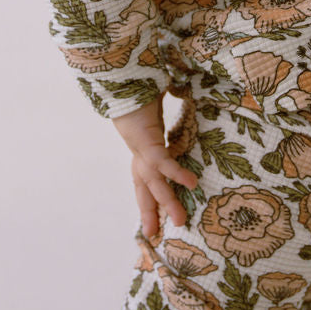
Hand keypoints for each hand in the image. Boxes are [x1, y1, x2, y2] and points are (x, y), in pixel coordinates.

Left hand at [112, 95, 198, 235]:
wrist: (119, 74)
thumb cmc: (138, 84)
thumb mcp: (158, 101)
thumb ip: (170, 106)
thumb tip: (183, 96)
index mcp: (142, 147)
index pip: (145, 178)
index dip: (149, 198)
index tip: (156, 218)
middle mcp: (139, 151)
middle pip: (145, 188)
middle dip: (152, 212)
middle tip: (156, 235)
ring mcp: (140, 147)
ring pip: (154, 182)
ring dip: (166, 203)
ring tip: (180, 221)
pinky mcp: (145, 140)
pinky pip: (162, 161)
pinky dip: (175, 174)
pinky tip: (191, 184)